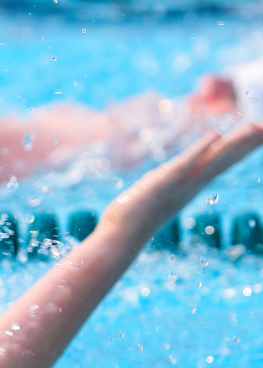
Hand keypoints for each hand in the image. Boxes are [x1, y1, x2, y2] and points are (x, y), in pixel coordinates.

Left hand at [103, 122, 262, 243]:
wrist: (119, 238)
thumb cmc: (134, 216)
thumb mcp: (158, 189)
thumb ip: (172, 178)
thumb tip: (179, 170)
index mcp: (191, 184)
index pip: (222, 161)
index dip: (244, 146)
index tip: (262, 131)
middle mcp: (191, 185)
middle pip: (225, 159)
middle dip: (249, 143)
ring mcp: (178, 186)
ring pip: (212, 161)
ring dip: (234, 144)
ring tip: (256, 128)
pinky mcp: (162, 185)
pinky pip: (183, 166)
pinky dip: (199, 151)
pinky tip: (215, 136)